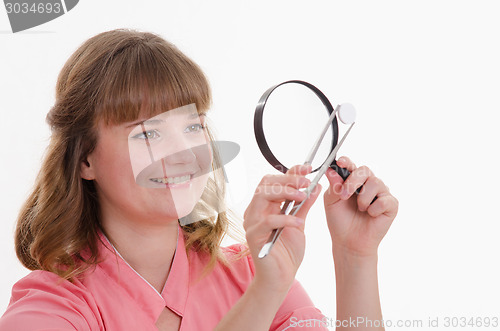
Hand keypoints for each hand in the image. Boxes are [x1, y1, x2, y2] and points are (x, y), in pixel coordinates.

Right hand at [243, 165, 320, 292]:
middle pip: (266, 183)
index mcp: (265, 205)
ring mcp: (252, 222)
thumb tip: (315, 186)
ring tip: (302, 196)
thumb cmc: (287, 252)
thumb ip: (304, 205)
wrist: (281, 278)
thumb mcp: (299, 223)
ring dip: (285, 193)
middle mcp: (255, 211)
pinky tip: (299, 223)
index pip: (274, 180)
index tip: (308, 168)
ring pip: (262, 196)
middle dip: (288, 180)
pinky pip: (268, 221)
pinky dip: (285, 219)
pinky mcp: (254, 236)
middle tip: (306, 182)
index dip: (290, 172)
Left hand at [324, 156, 397, 256]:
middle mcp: (368, 184)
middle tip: (344, 195)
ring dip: (363, 198)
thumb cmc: (340, 221)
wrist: (349, 242)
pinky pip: (385, 200)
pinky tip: (371, 215)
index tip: (340, 162)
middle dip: (353, 181)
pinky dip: (374, 209)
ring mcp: (381, 193)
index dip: (347, 162)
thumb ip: (333, 186)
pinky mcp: (391, 205)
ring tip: (360, 209)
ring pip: (376, 183)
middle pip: (365, 170)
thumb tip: (331, 170)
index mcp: (353, 180)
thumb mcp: (331, 202)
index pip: (351, 166)